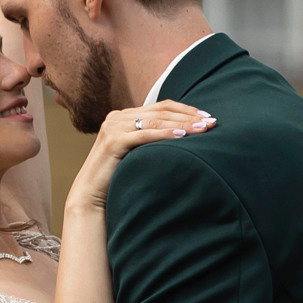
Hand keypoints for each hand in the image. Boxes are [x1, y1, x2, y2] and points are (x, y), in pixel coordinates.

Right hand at [65, 100, 214, 214]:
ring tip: (202, 129)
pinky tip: (182, 136)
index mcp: (123, 116)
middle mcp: (117, 116)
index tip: (207, 116)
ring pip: (155, 120)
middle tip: (211, 122)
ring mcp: (113, 126)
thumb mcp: (136, 153)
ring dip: (181, 124)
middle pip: (160, 111)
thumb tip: (183, 138)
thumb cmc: (117, 177)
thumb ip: (150, 141)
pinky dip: (164, 134)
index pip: (160, 106)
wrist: (91, 195)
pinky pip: (144, 134)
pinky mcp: (112, 140)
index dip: (185, 109)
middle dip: (188, 116)